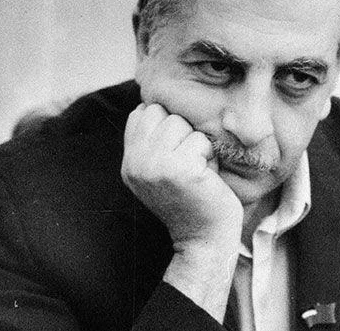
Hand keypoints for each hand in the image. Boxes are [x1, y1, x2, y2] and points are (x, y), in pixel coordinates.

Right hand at [121, 103, 241, 320]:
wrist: (204, 241)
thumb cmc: (194, 198)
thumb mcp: (162, 168)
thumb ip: (154, 139)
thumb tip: (155, 99)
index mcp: (130, 162)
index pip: (143, 112)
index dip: (167, 125)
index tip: (176, 155)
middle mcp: (135, 163)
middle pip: (163, 113)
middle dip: (183, 133)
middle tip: (189, 164)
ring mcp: (155, 166)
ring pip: (182, 124)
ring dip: (197, 145)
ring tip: (197, 170)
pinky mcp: (179, 170)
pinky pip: (200, 140)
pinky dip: (209, 156)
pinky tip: (205, 178)